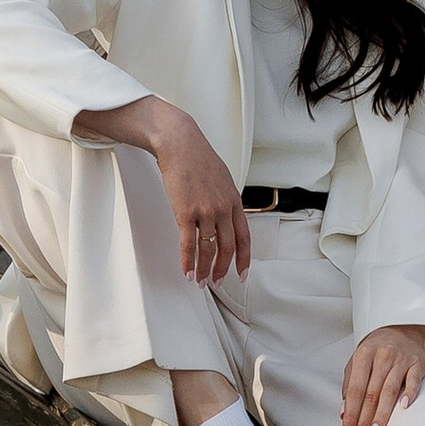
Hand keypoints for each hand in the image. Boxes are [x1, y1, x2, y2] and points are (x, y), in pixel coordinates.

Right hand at [145, 105, 250, 286]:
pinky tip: (187, 271)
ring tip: (200, 281)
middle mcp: (223, 208)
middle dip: (222, 269)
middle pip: (227, 247)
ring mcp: (205, 211)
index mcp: (234, 201)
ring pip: (207, 249)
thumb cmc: (198, 157)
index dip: (243, 259)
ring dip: (203, 269)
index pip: (244, 237)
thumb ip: (226, 199)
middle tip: (217, 282)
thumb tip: (224, 216)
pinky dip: (188, 261)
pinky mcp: (185, 212)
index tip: (242, 274)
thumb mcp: (223, 178)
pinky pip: (188, 243)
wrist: (180, 143)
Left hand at [339, 325, 424, 425]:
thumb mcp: (357, 362)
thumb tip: (344, 412)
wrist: (400, 329)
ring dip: (381, 416)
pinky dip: (409, 393)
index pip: (355, 390)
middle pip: (371, 394)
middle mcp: (381, 357)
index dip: (351, 414)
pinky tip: (403, 408)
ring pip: (389, 391)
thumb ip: (349, 385)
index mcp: (363, 356)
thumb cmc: (375, 350)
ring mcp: (400, 360)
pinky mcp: (417, 363)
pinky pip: (414, 381)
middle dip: (364, 422)